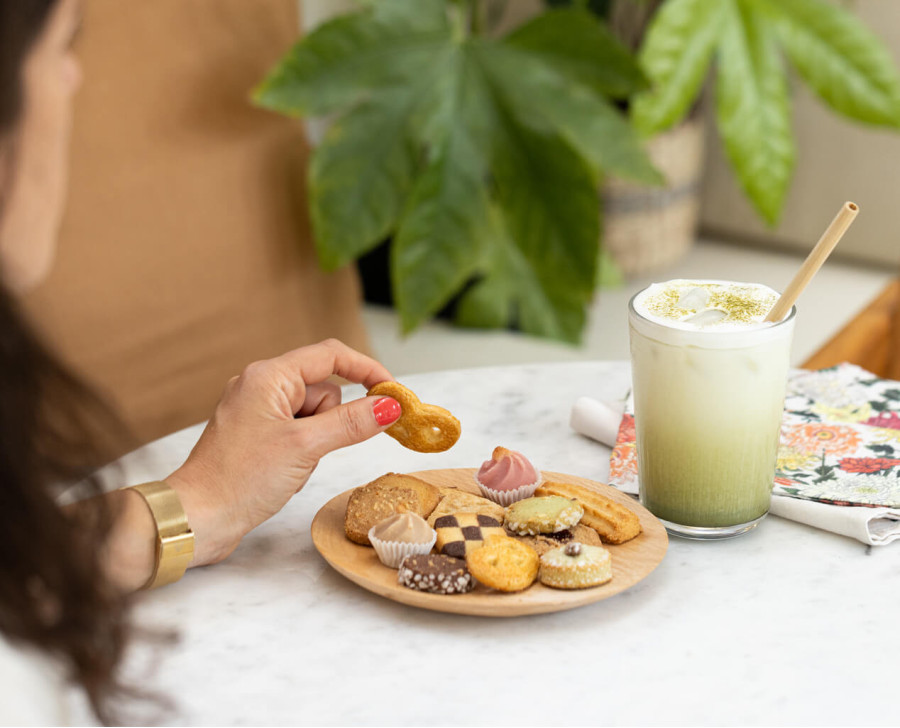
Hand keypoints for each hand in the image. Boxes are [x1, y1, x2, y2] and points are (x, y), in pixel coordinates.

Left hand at [165, 339, 398, 566]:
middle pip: (324, 388)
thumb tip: (390, 405)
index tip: (394, 391)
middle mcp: (260, 385)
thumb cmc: (240, 479)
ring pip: (314, 414)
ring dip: (317, 441)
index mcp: (268, 376)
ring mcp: (258, 411)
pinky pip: (299, 432)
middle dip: (332, 421)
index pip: (331, 355)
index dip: (367, 369)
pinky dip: (304, 451)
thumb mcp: (305, 447)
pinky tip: (286, 473)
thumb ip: (351, 422)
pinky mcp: (257, 434)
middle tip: (315, 448)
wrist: (197, 518)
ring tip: (294, 466)